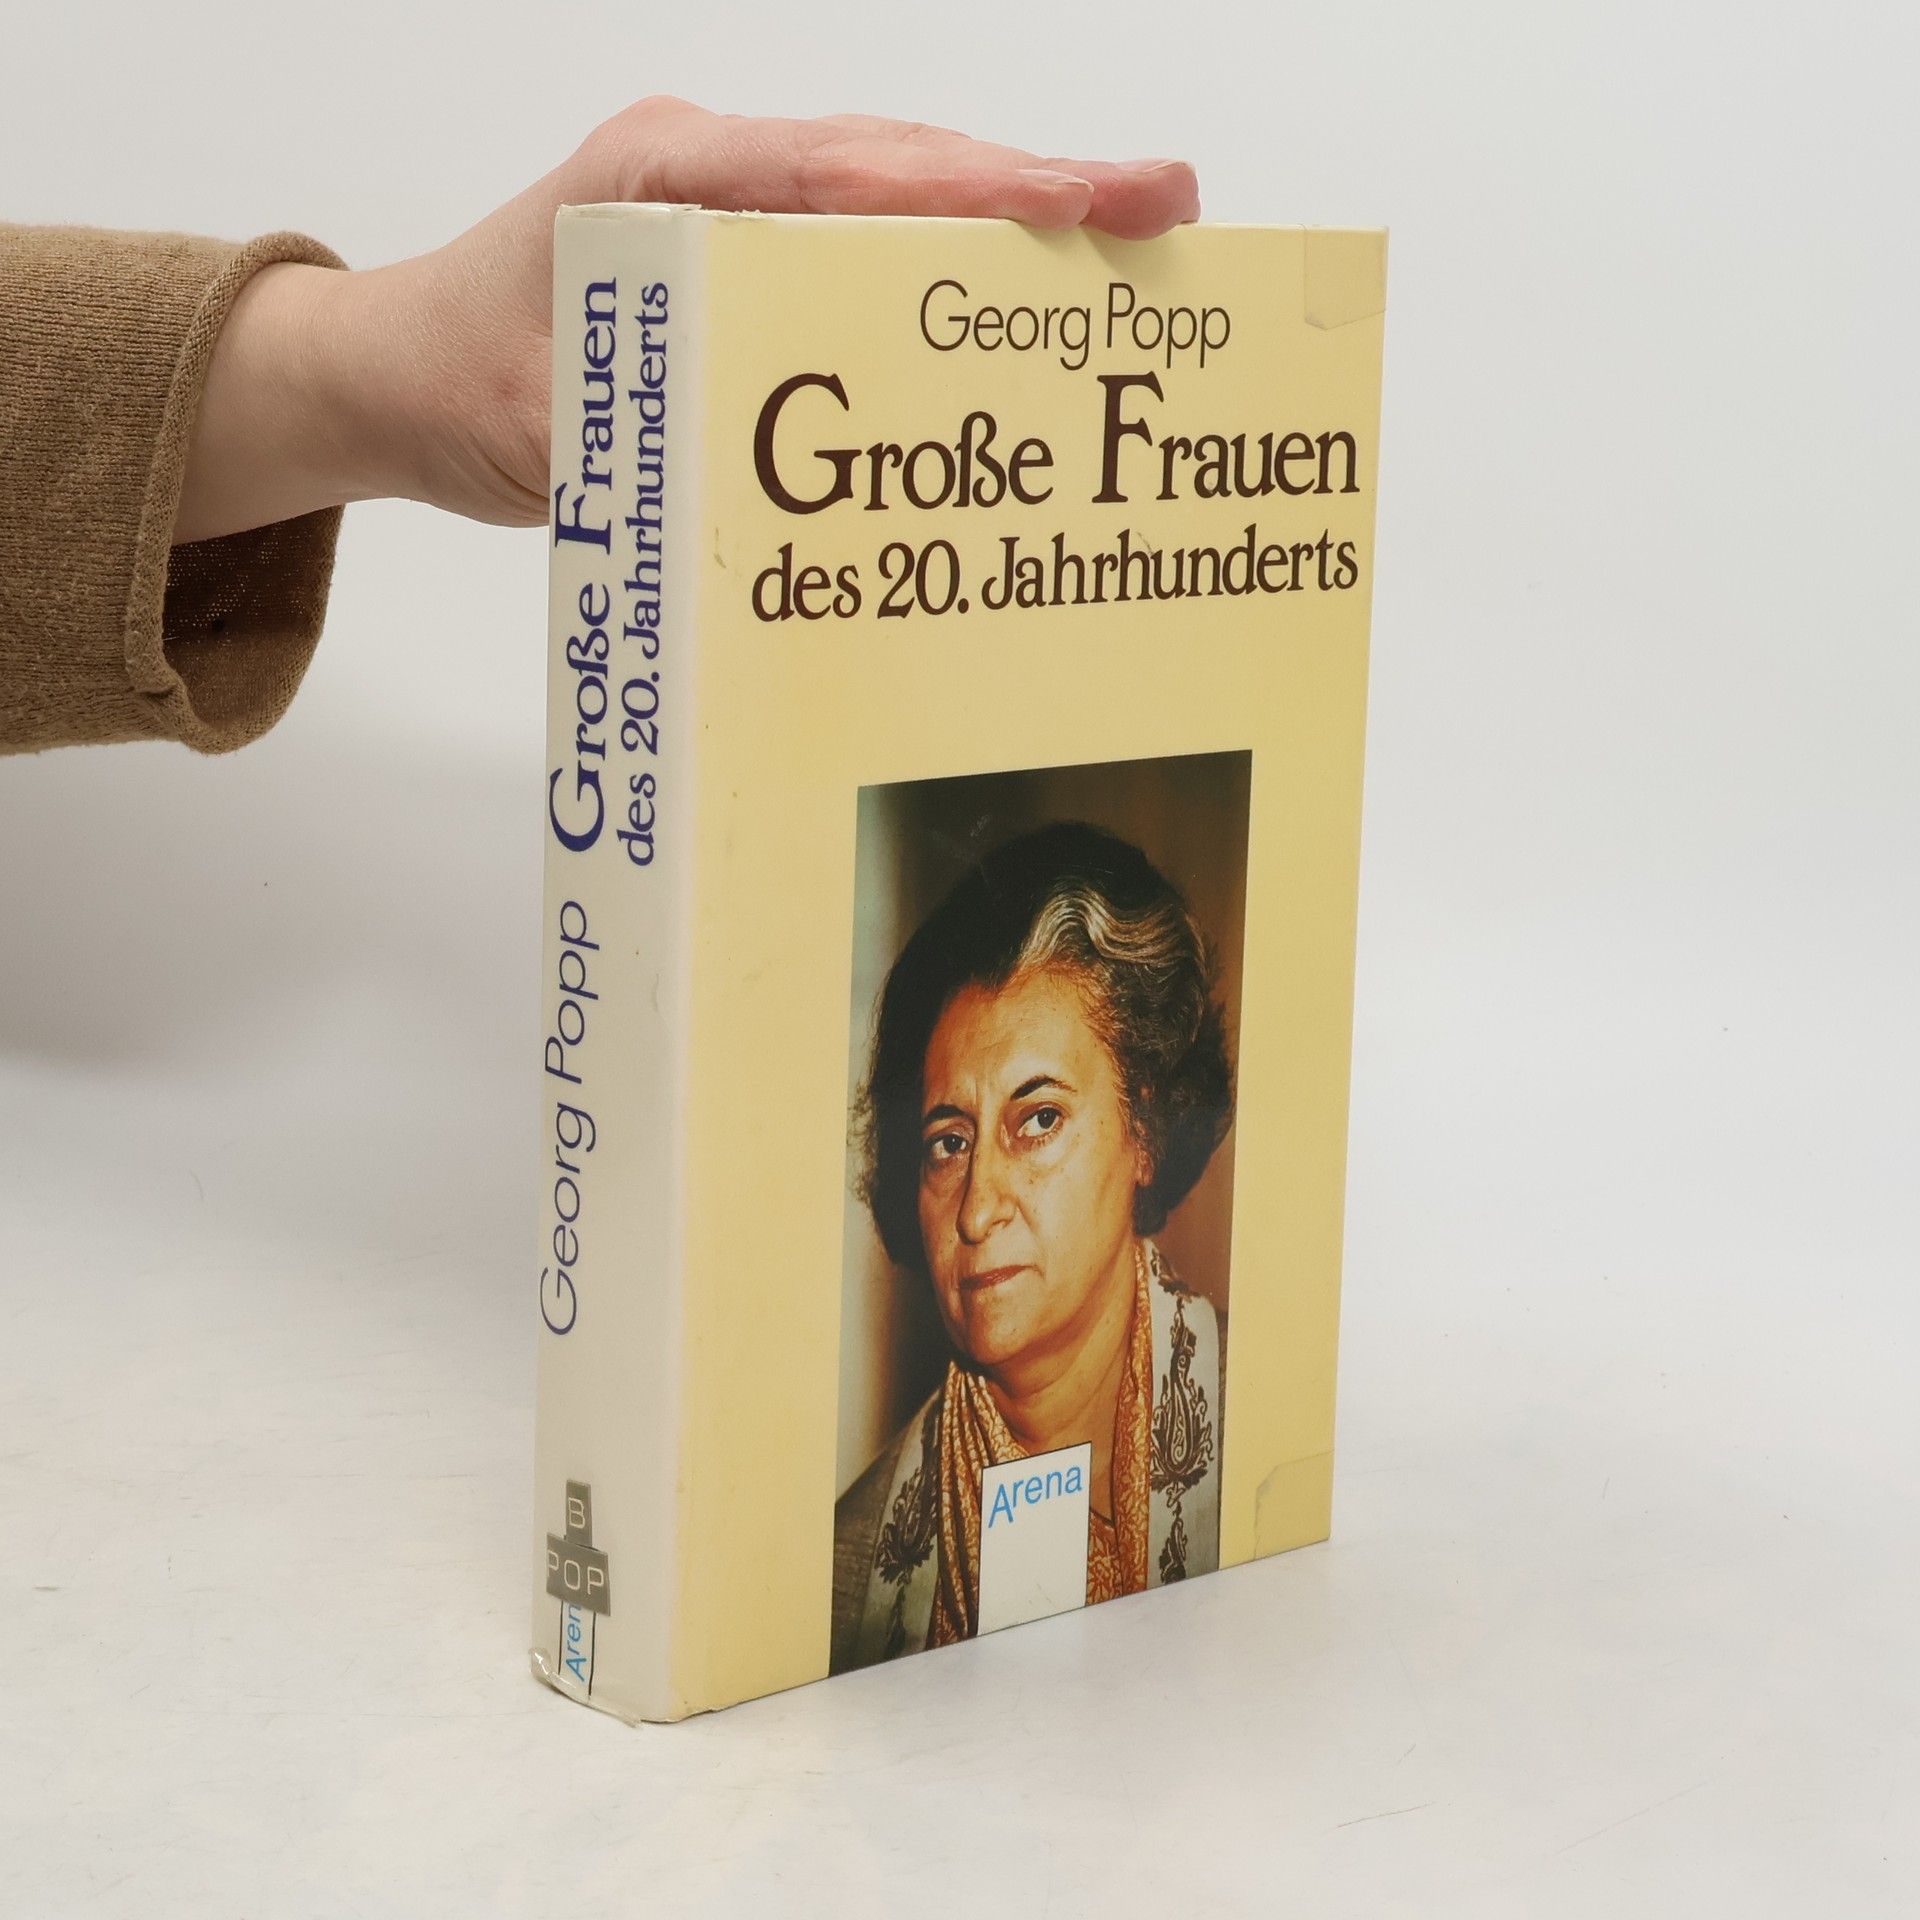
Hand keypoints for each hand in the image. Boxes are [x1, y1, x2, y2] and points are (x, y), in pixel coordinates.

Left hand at [174, 98, 1200, 543]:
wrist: (391, 371)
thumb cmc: (451, 383)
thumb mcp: (544, 434)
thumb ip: (659, 448)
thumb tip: (790, 494)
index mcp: (665, 178)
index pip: (856, 171)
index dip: (991, 186)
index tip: (1109, 196)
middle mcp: (707, 171)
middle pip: (899, 166)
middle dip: (1038, 189)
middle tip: (1167, 210)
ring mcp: (725, 206)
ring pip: (888, 199)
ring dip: (1002, 225)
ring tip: (1124, 251)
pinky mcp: (734, 255)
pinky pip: (854, 250)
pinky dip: (938, 271)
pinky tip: (1009, 309)